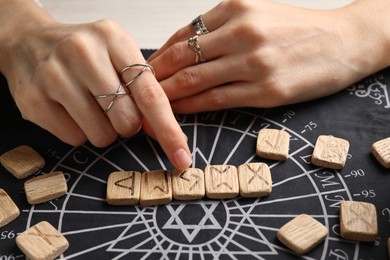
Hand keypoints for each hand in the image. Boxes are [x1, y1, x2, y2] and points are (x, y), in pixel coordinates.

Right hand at [0, 2, 191, 169]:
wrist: (29, 42)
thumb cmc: (85, 53)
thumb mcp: (119, 56)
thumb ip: (144, 90)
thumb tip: (165, 133)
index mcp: (113, 39)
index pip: (150, 94)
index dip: (169, 130)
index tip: (182, 157)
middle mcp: (83, 53)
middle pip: (127, 121)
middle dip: (127, 125)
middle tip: (114, 107)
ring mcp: (54, 76)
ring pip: (101, 136)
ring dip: (103, 130)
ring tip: (88, 105)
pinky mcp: (34, 101)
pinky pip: (75, 139)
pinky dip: (79, 131)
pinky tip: (69, 109)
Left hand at [149, 0, 389, 112]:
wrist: (343, 43)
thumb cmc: (297, 29)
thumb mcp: (256, 13)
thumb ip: (219, 28)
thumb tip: (182, 48)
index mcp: (237, 8)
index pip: (184, 35)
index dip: (160, 55)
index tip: (145, 70)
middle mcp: (243, 32)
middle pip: (182, 57)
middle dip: (154, 76)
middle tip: (135, 90)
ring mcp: (254, 63)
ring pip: (195, 80)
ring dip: (167, 94)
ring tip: (149, 105)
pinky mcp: (266, 91)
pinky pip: (217, 99)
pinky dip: (192, 106)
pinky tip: (177, 111)